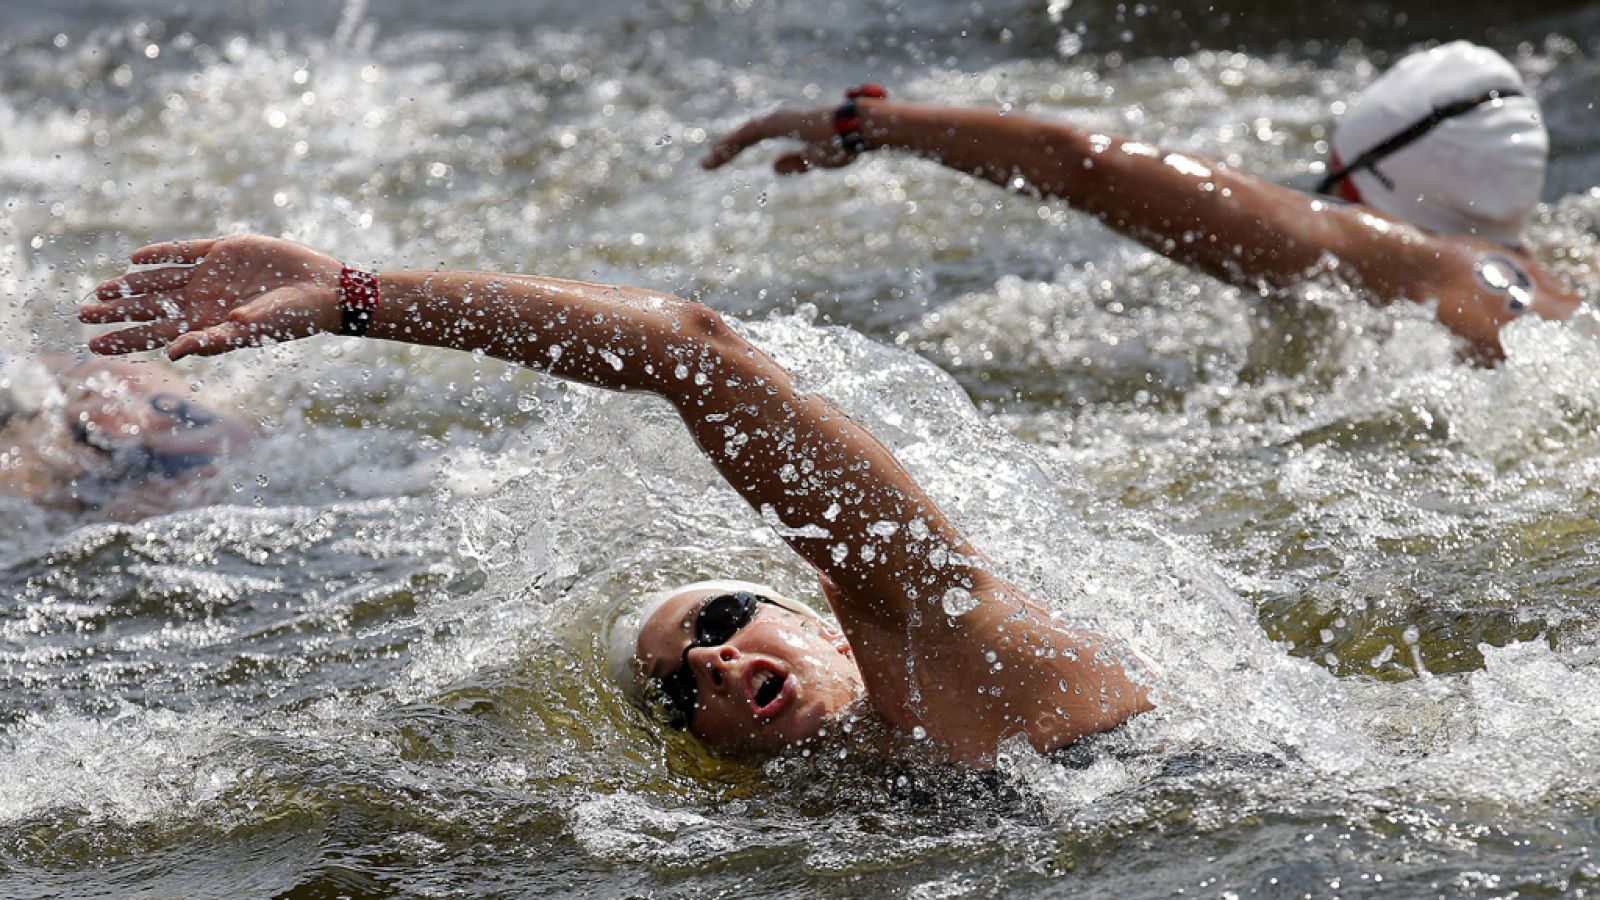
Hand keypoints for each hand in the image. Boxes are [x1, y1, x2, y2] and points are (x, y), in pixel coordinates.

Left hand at [81, 234, 343, 358]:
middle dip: (116, 312)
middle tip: (82, 313)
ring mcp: (211, 275)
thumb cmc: (294, 318)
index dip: (124, 339)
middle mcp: (203, 302)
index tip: (93, 345)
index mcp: (207, 324)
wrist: (324, 289)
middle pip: (150, 309)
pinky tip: (135, 259)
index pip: (156, 335)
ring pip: (159, 281)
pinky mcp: (223, 251)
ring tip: (100, 290)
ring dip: (130, 286)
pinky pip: (183, 253)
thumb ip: (214, 340)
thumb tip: (173, 353)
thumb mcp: (253, 331)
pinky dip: (160, 255)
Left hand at [699, 107, 856, 174]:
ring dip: (725, 149)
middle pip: (747, 134)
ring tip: (706, 163)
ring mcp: (778, 118)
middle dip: (727, 148)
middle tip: (707, 162)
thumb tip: (773, 168)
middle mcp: (781, 119)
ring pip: (744, 134)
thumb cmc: (845, 142)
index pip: (757, 136)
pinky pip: (748, 134)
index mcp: (791, 127)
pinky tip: (717, 154)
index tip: (723, 156)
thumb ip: (795, 163)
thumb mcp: (816, 159)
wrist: (858, 128)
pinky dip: (731, 145)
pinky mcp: (777, 122)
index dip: (739, 146)